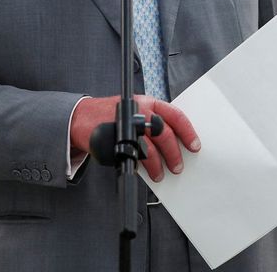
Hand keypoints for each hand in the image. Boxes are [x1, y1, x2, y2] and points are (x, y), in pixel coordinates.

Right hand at [70, 95, 200, 181]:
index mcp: (147, 102)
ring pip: (149, 149)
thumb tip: (175, 141)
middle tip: (178, 166)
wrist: (81, 117)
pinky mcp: (116, 141)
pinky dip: (140, 167)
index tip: (194, 146)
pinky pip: (133, 157)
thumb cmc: (111, 115)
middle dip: (174, 153)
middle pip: (163, 134)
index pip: (175, 115)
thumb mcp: (134, 109)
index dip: (188, 132)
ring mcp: (127, 126)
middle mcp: (138, 112)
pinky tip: (142, 171)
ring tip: (160, 174)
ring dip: (157, 165)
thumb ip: (153, 120)